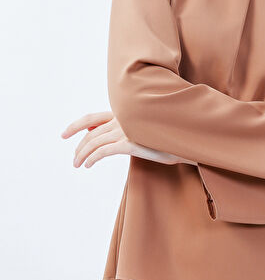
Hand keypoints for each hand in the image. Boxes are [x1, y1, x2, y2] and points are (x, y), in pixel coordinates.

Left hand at [60, 111, 195, 168]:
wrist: (185, 139)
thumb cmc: (167, 136)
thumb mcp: (144, 131)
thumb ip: (126, 130)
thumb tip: (108, 137)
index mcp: (124, 113)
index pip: (93, 117)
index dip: (76, 125)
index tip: (64, 134)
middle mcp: (122, 118)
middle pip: (91, 133)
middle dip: (79, 146)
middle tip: (74, 159)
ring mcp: (125, 130)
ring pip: (94, 142)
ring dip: (82, 154)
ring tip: (78, 164)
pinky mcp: (129, 142)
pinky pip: (103, 151)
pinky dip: (93, 158)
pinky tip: (89, 165)